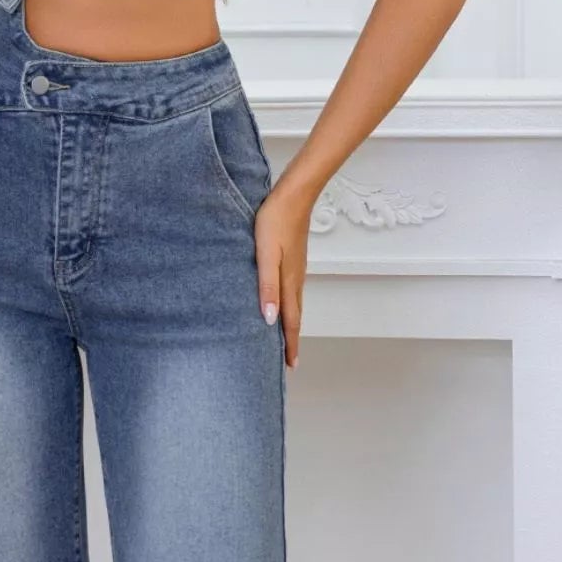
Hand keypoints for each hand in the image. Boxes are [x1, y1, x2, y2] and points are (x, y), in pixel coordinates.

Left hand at [254, 179, 314, 369]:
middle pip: (295, 316)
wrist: (294, 195)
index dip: (289, 344)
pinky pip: (293, 290)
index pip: (290, 321)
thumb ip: (267, 287)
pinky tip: (282, 303)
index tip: (290, 366)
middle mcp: (296, 279)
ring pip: (295, 303)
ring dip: (291, 323)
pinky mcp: (294, 258)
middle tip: (289, 361)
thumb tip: (270, 320)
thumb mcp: (265, 255)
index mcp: (289, 282)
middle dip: (291, 340)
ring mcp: (297, 269)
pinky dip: (289, 305)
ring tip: (285, 337)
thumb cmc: (275, 221)